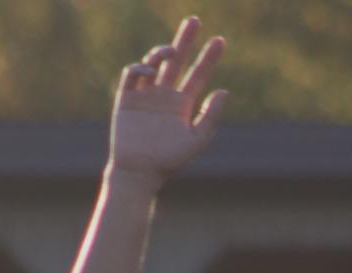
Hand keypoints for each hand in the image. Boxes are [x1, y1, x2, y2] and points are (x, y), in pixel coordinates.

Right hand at [108, 16, 226, 186]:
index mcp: (182, 105)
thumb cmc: (168, 161)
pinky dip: (140, 68)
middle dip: (186, 40)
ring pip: (155, 63)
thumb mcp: (196, 140)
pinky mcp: (127, 98)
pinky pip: (132, 75)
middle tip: (195, 20)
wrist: (139, 173)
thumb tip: (224, 91)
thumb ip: (210, 117)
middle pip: (177, 60)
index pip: (198, 74)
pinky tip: (150, 71)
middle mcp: (165, 95)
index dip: (209, 58)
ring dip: (163, 52)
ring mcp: (146, 94)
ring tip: (171, 52)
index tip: (220, 40)